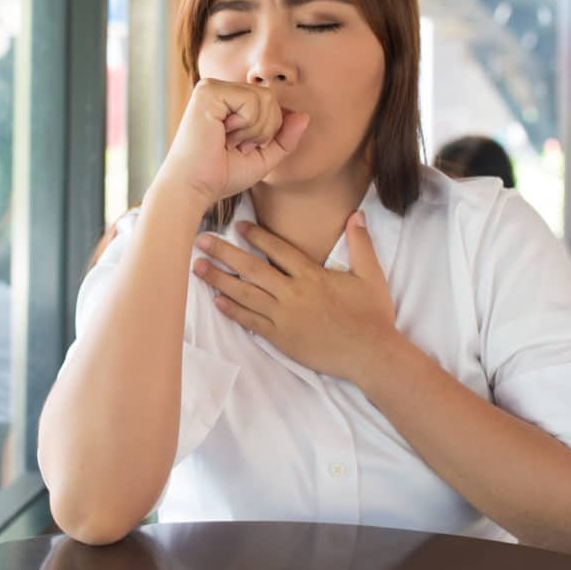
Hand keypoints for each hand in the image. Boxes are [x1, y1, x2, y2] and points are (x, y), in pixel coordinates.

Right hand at [152, 79, 309, 206]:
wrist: (193, 188)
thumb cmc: (221, 176)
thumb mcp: (263, 158)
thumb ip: (284, 138)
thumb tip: (305, 116)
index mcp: (228, 101)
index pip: (271, 102)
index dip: (268, 131)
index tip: (240, 148)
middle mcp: (219, 89)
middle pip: (271, 98)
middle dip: (264, 130)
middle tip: (235, 146)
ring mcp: (212, 87)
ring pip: (265, 98)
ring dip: (255, 130)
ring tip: (229, 141)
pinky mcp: (208, 91)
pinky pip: (252, 100)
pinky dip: (246, 125)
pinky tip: (223, 134)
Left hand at [191, 211, 398, 380]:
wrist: (371, 354)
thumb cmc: (372, 315)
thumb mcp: (371, 275)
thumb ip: (360, 244)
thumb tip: (356, 215)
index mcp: (312, 276)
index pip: (278, 250)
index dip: (256, 236)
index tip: (237, 225)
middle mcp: (293, 294)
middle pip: (252, 269)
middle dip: (224, 253)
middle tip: (200, 240)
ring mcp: (285, 317)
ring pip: (245, 295)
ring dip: (219, 280)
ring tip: (198, 268)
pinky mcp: (282, 338)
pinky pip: (252, 322)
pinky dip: (233, 312)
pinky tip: (216, 302)